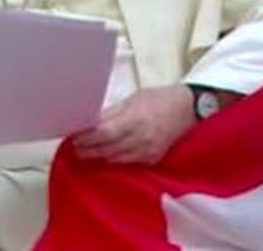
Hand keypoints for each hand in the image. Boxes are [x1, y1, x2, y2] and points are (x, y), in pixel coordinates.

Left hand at [70, 85, 195, 164]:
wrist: (187, 109)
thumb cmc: (158, 99)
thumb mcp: (133, 99)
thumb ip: (112, 112)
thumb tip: (89, 121)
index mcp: (135, 119)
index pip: (104, 133)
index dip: (87, 137)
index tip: (75, 136)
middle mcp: (141, 138)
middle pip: (107, 148)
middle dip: (88, 149)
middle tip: (75, 146)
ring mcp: (147, 151)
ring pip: (115, 159)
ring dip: (99, 155)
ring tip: (85, 151)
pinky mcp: (152, 159)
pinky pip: (127, 163)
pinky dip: (114, 159)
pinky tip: (105, 155)